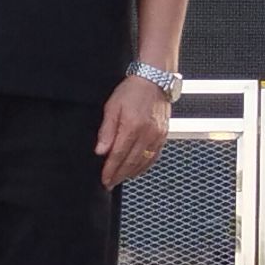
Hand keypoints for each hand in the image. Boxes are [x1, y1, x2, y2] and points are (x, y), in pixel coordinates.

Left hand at [94, 74, 170, 188]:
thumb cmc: (132, 91)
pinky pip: (154, 157)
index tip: (104, 179)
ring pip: (143, 162)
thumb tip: (101, 151)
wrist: (154, 80)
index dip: (110, 170)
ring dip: (131, 173)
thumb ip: (106, 131)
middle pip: (131, 162)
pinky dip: (145, 166)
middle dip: (119, 175)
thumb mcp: (112, 107)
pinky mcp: (164, 136)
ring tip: (120, 178)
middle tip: (110, 183)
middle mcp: (147, 134)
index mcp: (132, 126)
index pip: (118, 155)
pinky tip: (137, 170)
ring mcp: (157, 136)